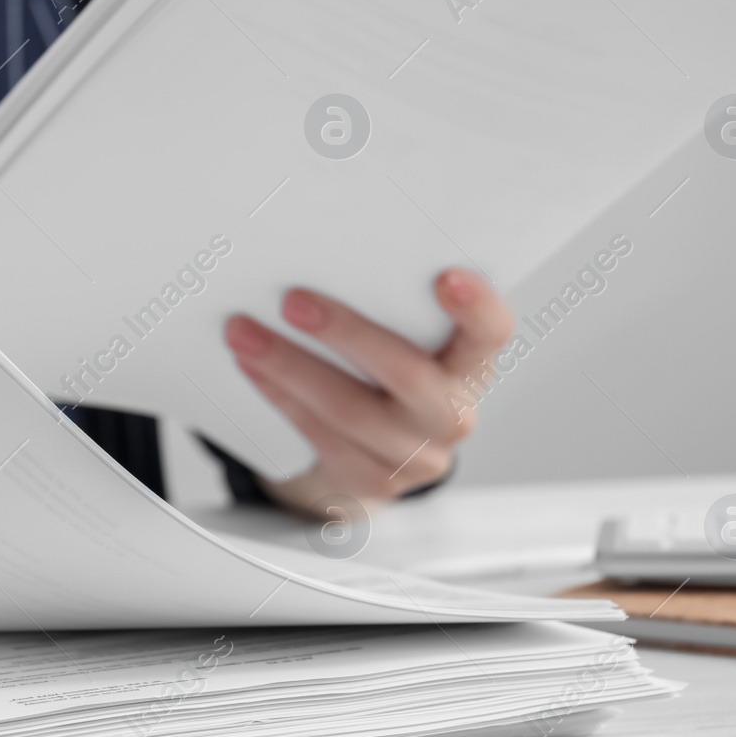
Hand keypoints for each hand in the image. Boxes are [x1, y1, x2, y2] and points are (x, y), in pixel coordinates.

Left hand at [223, 268, 512, 514]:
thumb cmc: (389, 371)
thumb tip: (319, 255)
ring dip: (288, 367)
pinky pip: (320, 436)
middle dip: (345, 333)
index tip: (446, 277)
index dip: (476, 307)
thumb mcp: (408, 340)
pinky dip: (280, 396)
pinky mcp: (373, 481)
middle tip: (292, 301)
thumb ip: (390, 309)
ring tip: (243, 333)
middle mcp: (454, 413)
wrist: (381, 451)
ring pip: (350, 410)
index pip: (491, 333)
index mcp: (471, 364)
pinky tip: (252, 369)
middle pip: (407, 373)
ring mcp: (417, 456)